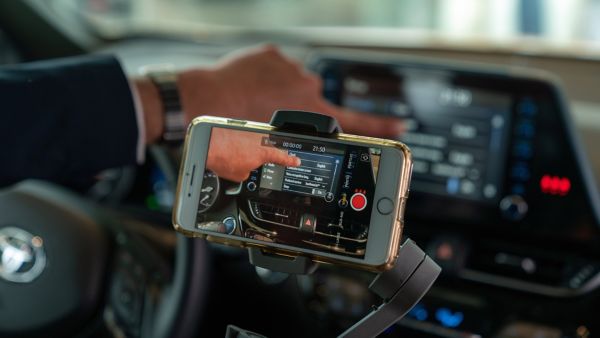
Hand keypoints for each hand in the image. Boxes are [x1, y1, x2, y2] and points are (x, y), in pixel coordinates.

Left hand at [178, 45, 402, 136]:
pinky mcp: (273, 54)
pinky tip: (249, 87)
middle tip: (271, 119)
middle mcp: (307, 87)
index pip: (356, 122)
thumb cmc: (232, 128)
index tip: (401, 125)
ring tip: (255, 103)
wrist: (203, 98)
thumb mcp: (267, 150)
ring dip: (280, 93)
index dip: (381, 126)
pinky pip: (277, 67)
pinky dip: (267, 77)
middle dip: (298, 112)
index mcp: (312, 113)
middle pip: (315, 103)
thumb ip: (291, 150)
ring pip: (294, 84)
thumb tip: (292, 161)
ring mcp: (291, 68)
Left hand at [206, 128, 299, 181]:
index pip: (282, 157)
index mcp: (265, 152)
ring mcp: (249, 131)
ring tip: (234, 158)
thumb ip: (249, 172)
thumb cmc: (223, 159)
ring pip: (253, 144)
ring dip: (246, 151)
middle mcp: (260, 139)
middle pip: (268, 148)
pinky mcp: (238, 128)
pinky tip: (228, 150)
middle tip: (254, 163)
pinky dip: (236, 146)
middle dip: (262, 157)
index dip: (290, 161)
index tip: (297, 161)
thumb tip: (246, 168)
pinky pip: (242, 139)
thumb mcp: (240, 176)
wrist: (207, 145)